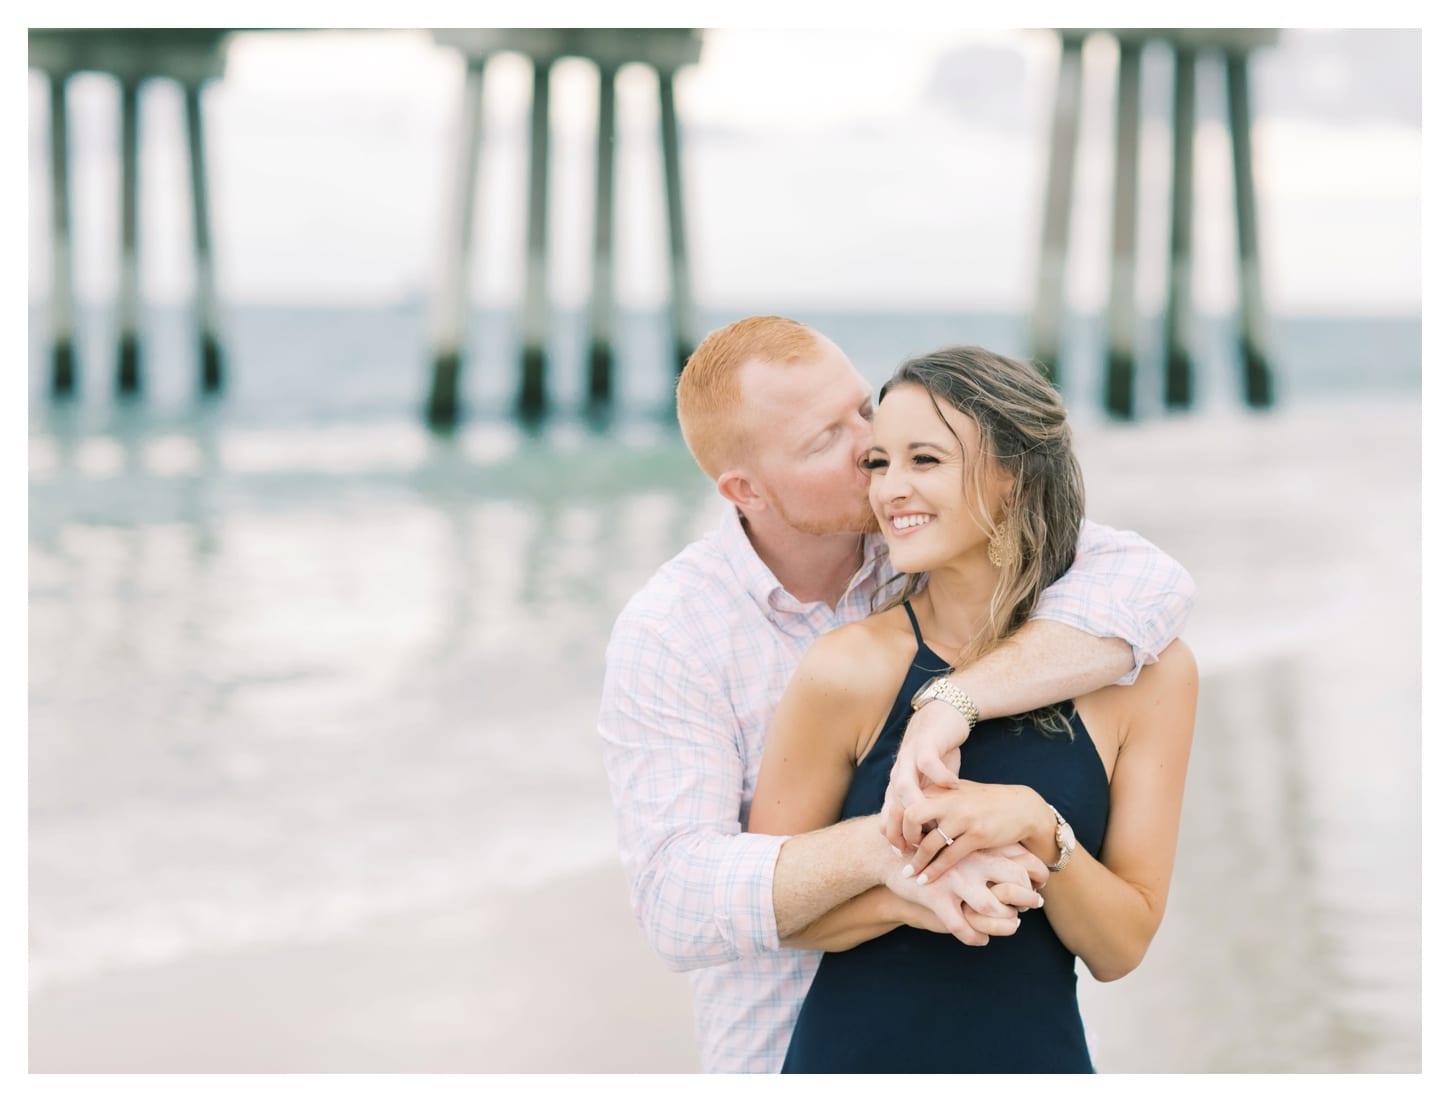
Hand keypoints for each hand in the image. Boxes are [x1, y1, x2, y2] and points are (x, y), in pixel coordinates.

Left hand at [880, 700, 970, 852]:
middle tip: (912, 850)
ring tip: (928, 832)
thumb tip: (919, 835)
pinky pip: (928, 761)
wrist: (944, 713)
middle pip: (894, 807)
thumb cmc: (939, 753)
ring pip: (905, 789)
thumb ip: (923, 804)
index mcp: (900, 783)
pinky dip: (939, 774)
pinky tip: (953, 786)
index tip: (904, 855)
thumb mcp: (927, 781)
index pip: (890, 814)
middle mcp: (902, 773)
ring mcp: (914, 760)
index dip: (894, 836)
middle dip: (901, 832)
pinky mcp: (928, 742)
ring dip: (915, 814)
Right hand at [888, 845, 1044, 946]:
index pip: (1022, 858)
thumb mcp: (957, 842)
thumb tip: (1017, 863)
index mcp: (979, 845)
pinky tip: (980, 940)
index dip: (1036, 875)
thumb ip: (984, 849)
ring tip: (1010, 926)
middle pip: (1015, 880)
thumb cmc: (929, 851)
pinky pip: (962, 927)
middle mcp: (971, 860)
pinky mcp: (936, 897)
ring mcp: (954, 879)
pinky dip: (975, 938)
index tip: (1038, 886)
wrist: (887, 854)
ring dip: (1005, 923)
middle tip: (1028, 907)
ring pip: (993, 907)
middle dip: (1027, 899)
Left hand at [900, 782, 1046, 883]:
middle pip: (910, 815)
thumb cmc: (985, 802)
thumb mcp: (958, 792)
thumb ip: (935, 798)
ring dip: (917, 861)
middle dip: (901, 836)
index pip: (906, 800)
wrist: (1023, 807)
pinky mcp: (978, 835)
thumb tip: (906, 811)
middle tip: (900, 852)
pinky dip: (935, 871)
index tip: (894, 838)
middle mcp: (950, 799)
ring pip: (929, 841)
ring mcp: (964, 817)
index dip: (894, 820)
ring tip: (909, 873)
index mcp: (941, 788)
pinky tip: (926, 880)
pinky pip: (949, 857)